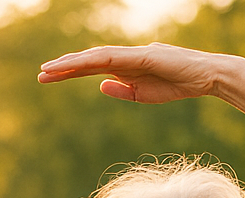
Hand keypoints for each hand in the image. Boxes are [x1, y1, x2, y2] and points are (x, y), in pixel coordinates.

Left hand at [38, 42, 223, 103]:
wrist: (203, 77)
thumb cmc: (177, 85)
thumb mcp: (143, 95)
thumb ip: (122, 90)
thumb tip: (101, 85)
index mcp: (124, 67)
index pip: (91, 68)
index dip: (69, 72)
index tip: (49, 78)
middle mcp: (124, 56)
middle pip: (89, 60)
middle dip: (64, 67)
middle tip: (40, 74)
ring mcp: (132, 54)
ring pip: (96, 57)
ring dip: (72, 64)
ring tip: (50, 70)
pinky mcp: (141, 56)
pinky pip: (113, 58)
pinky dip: (94, 61)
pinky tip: (78, 66)